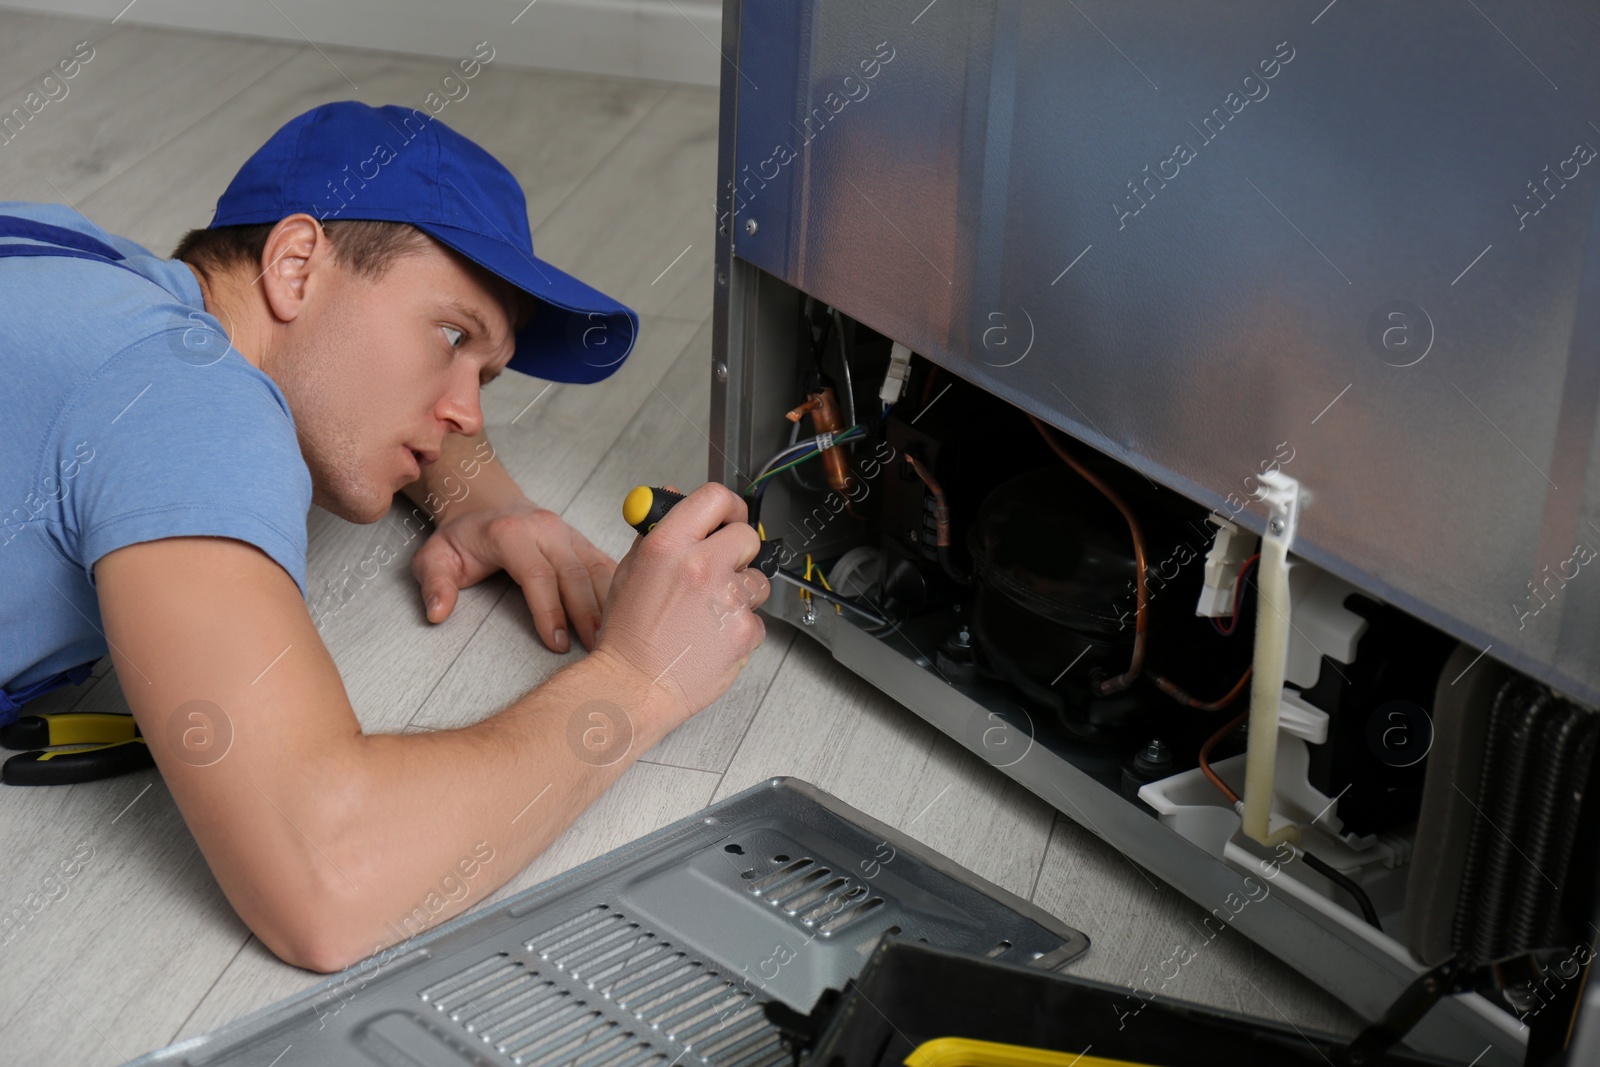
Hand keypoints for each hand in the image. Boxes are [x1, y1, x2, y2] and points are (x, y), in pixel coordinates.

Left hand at [410, 500, 614, 652]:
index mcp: (511, 532)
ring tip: (616, 638)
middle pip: (575, 573)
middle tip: (596, 649)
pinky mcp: (583, 542)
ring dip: (609, 605)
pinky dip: (619, 591)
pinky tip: (627, 616)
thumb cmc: (462, 538)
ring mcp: (569, 534)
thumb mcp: (433, 556)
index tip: (557, 643)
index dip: (549, 611)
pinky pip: (606, 565)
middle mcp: (546, 528)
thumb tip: (439, 612)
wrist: (486, 505)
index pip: (537, 574)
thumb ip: (434, 583)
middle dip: (587, 614)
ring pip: (597, 569)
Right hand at [590, 482, 769, 728]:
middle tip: (720, 569)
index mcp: (668, 546)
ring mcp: (727, 600)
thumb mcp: (630, 571)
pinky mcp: (745, 631)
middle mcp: (701, 567)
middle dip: (737, 551)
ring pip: (758, 579)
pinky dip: (739, 627)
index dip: (727, 507)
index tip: (729, 517)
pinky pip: (755, 618)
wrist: (634, 686)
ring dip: (741, 592)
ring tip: (708, 613)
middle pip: (747, 536)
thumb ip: (657, 532)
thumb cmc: (628, 635)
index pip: (715, 498)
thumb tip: (673, 499)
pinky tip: (712, 637)